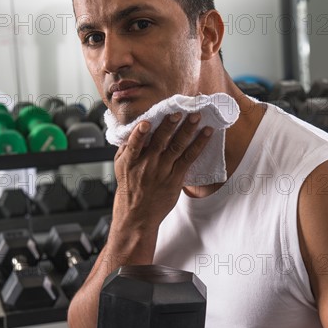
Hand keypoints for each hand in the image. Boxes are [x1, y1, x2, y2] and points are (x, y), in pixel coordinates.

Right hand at [113, 113, 212, 230]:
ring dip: (188, 130)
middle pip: (160, 141)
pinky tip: (206, 133)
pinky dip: (199, 145)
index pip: (135, 144)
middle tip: (179, 111)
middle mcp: (147, 165)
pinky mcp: (176, 178)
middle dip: (170, 124)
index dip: (140, 133)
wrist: (137, 216)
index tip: (145, 122)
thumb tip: (134, 129)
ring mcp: (163, 171)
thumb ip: (127, 148)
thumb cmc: (129, 190)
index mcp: (130, 161)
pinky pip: (189, 158)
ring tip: (196, 117)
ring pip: (177, 147)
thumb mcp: (120, 167)